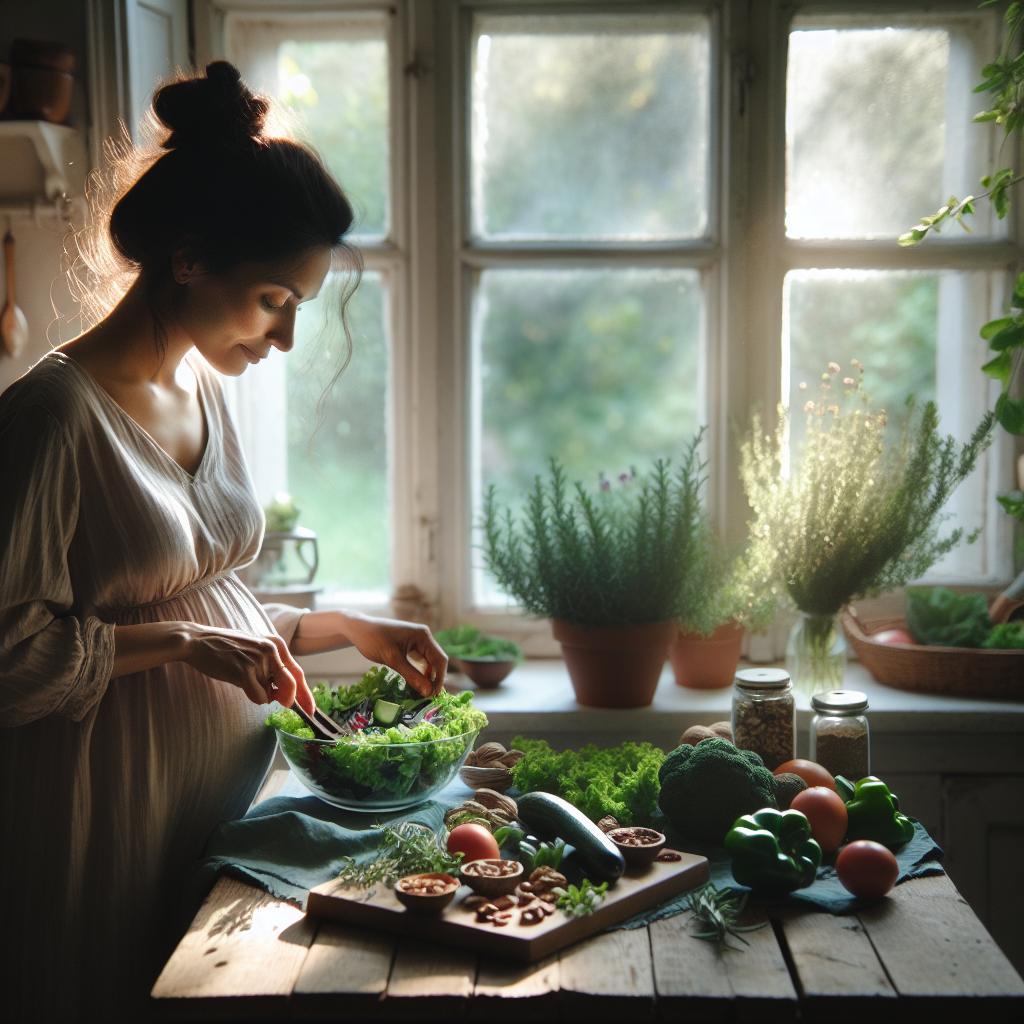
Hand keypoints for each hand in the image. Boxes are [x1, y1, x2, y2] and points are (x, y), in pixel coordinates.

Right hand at [177, 622, 314, 713]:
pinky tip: (241, 684)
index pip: (298, 672)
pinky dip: (253, 697)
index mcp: (276, 644)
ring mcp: (259, 660)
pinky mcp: (245, 670)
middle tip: (291, 708)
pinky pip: (260, 697)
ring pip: (270, 694)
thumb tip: (286, 692)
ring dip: (260, 693)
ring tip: (244, 678)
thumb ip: (272, 666)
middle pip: (291, 685)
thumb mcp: (255, 650)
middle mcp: (271, 650)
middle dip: (291, 700)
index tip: (312, 709)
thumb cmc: (227, 649)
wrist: (198, 641)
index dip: (306, 693)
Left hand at [342, 614, 447, 695]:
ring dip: (426, 678)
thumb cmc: (374, 640)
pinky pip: (419, 662)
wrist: (357, 629)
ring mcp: (417, 642)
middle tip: (429, 698)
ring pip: (428, 663)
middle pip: (436, 661)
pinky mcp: (409, 647)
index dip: (439, 678)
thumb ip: (412, 675)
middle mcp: (423, 637)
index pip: (439, 659)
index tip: (434, 695)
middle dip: (434, 679)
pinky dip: (418, 673)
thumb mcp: (393, 659)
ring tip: (422, 694)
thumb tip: (428, 692)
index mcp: (423, 636)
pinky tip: (415, 685)